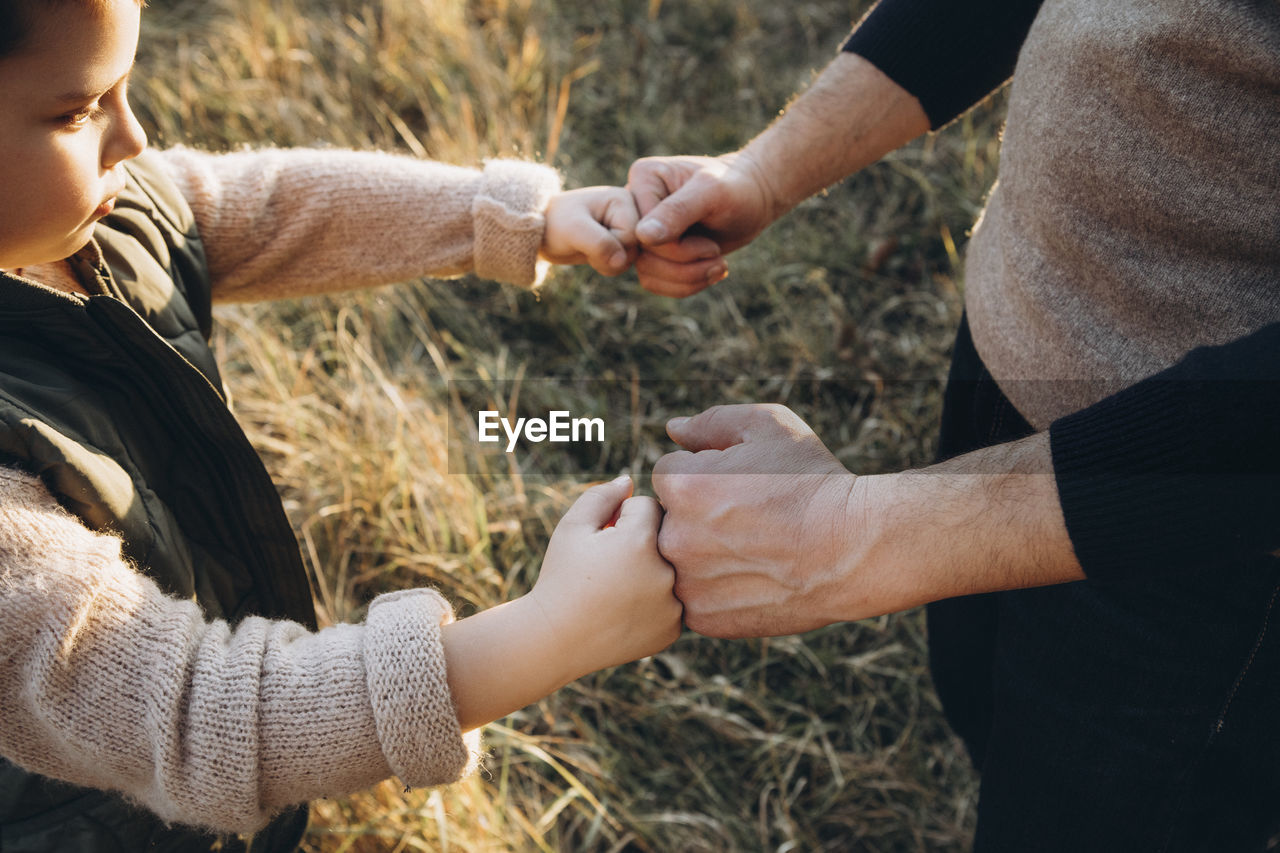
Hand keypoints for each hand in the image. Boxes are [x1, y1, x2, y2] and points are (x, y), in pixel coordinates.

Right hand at [529, 475, 682, 676]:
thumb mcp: (572, 527)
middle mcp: (665, 572)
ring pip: (674, 568)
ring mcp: (673, 605)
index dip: (622, 518)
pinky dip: (657, 601)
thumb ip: (602, 496)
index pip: (649, 506)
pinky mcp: (673, 628)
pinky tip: (628, 609)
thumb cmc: (561, 577)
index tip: (604, 538)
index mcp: (641, 541)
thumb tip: (630, 481)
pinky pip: (675, 600)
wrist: (555, 639)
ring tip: (619, 587)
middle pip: (667, 536)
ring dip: (654, 569)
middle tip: (613, 562)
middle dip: (643, 541)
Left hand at [540, 186, 640, 274]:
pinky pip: (626, 263)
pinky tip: (595, 254)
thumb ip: (599, 244)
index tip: (587, 239)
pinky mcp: (623, 241)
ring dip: (608, 263)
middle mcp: (631, 211)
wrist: (544, 231)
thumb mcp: (574, 230)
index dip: (610, 247)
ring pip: (631, 259)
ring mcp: (628, 227)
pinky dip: (609, 266)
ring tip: (589, 249)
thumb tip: (621, 261)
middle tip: (587, 246)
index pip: (632, 236)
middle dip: (610, 257)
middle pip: (635, 249)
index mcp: (624, 199)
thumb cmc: (556, 223)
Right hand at [626, 151, 778, 296]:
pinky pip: (654, 281)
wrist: (753, 200)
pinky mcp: (653, 250)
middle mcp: (635, 203)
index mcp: (643, 177)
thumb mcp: (713, 193)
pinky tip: (709, 271)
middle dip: (685, 265)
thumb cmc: (737, 189)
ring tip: (718, 265)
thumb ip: (677, 211)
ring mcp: (642, 229)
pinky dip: (685, 285)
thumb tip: (642, 236)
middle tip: (717, 255)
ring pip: (647, 272)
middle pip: (643, 255)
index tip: (711, 243)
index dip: (676, 249)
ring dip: (688, 278)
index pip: (641, 231)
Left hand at [651, 404, 859, 637]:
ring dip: (702, 555)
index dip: (704, 474)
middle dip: (696, 515)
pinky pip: (694, 598)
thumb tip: (672, 430)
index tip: (739, 486)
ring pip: (679, 561)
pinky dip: (716, 590)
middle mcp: (674, 537)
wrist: (856, 548)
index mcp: (681, 486)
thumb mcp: (768, 427)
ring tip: (752, 550)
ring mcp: (688, 583)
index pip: (668, 475)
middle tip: (746, 520)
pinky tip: (753, 578)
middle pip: (667, 519)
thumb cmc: (813, 480)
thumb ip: (711, 422)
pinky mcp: (705, 617)